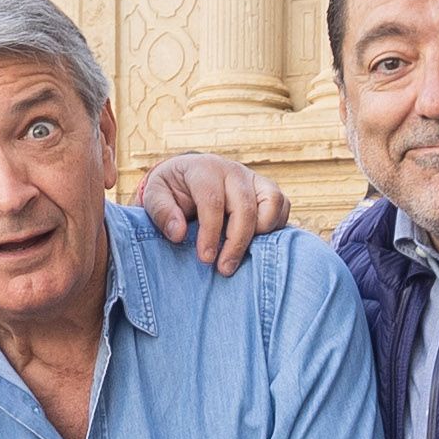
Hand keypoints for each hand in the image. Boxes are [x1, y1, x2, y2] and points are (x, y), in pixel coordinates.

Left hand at [138, 154, 292, 271]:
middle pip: (245, 207)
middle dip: (237, 242)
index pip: (213, 200)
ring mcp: (254, 179)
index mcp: (204, 169)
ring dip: (261, 234)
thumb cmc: (172, 189)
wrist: (189, 175)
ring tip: (242, 254)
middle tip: (224, 269)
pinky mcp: (267, 190)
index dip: (211, 232)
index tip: (205, 259)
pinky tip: (254, 245)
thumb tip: (178, 233)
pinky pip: (282, 207)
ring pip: (273, 202)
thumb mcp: (155, 196)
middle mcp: (233, 171)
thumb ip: (162, 213)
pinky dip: (275, 228)